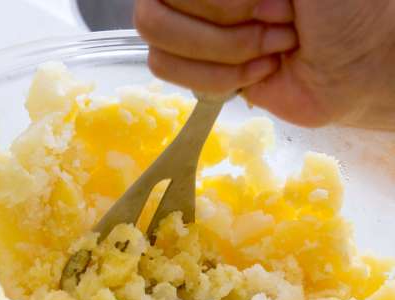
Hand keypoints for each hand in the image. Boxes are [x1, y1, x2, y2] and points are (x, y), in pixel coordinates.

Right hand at [134, 0, 394, 127]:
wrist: (358, 67)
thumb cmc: (342, 8)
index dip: (218, 2)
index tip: (274, 3)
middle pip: (152, 15)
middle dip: (225, 30)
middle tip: (279, 24)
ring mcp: (193, 30)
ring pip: (160, 48)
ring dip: (225, 54)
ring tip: (272, 49)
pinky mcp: (196, 71)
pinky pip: (170, 75)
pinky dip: (219, 79)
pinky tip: (260, 71)